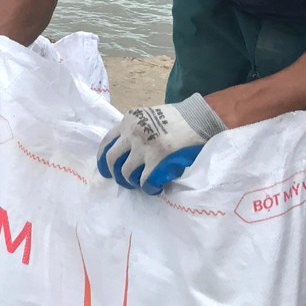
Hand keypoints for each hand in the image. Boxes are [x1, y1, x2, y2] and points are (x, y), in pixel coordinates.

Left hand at [97, 93, 227, 194]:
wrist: (202, 118)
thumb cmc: (178, 119)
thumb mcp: (149, 117)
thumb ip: (135, 131)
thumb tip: (125, 153)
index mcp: (128, 120)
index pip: (106, 142)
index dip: (103, 159)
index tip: (106, 170)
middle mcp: (132, 133)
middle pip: (111, 159)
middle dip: (115, 174)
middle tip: (123, 182)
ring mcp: (144, 147)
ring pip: (126, 173)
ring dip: (132, 182)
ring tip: (141, 184)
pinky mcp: (158, 160)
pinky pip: (145, 181)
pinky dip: (149, 187)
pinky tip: (155, 187)